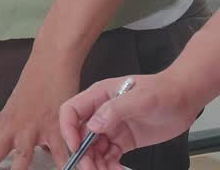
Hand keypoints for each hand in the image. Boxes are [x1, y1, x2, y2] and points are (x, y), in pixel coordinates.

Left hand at [0, 59, 75, 169]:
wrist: (51, 62)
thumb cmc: (35, 83)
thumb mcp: (19, 109)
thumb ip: (20, 131)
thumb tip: (30, 148)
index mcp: (2, 123)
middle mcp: (15, 128)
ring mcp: (35, 129)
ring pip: (23, 158)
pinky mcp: (57, 129)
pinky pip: (60, 154)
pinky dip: (64, 165)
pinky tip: (66, 169)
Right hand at [59, 71, 200, 169]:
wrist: (184, 99)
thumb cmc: (163, 90)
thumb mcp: (140, 98)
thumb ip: (114, 109)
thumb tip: (93, 125)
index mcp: (98, 96)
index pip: (71, 112)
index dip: (68, 129)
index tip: (76, 146)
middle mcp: (101, 112)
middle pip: (80, 135)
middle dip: (83, 153)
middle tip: (90, 167)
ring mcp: (112, 127)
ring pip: (94, 149)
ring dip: (95, 162)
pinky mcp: (123, 140)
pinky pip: (110, 155)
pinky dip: (110, 165)